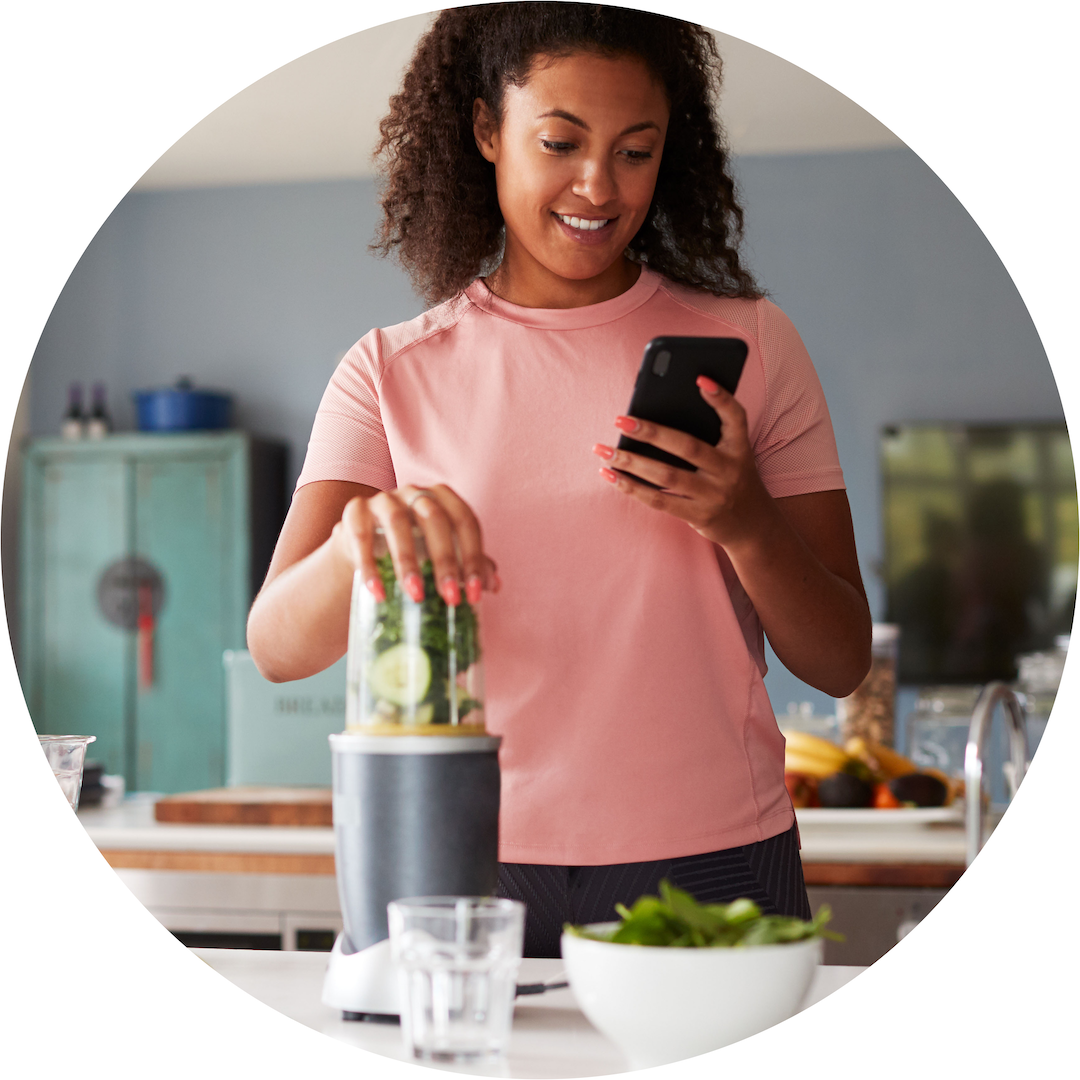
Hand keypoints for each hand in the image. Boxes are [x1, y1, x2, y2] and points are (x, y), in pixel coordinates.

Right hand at [332, 484, 498, 606]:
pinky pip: (360, 534)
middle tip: (449, 598)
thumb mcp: (440, 555)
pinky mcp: (355, 511)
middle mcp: (414, 492)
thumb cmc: (413, 548)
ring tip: (416, 595)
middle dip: (445, 560)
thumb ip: (468, 564)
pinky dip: (368, 564)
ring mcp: (383, 498)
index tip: (474, 594)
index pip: (466, 522)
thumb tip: (494, 585)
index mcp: (443, 498)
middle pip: (434, 518)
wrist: (364, 547)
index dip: (473, 558)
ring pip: (397, 522)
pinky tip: (377, 592)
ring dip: (408, 561)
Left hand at [591, 376, 774, 548]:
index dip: (721, 398)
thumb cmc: (730, 477)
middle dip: (652, 432)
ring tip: (603, 450)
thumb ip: (706, 434)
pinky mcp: (698, 516)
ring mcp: (714, 495)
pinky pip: (659, 501)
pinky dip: (632, 487)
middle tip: (620, 420)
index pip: (736, 417)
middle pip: (688, 447)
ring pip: (667, 476)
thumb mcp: (730, 453)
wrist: (752, 524)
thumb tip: (653, 416)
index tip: (699, 378)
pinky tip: (611, 475)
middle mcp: (729, 470)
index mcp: (739, 447)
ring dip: (631, 462)